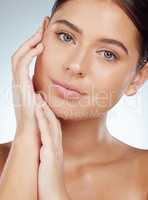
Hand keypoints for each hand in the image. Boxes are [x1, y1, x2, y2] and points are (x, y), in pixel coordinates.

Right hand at [11, 21, 43, 147]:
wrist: (35, 134)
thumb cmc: (43, 120)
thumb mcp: (46, 101)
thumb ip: (49, 92)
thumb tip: (60, 86)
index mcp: (25, 84)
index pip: (27, 59)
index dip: (35, 46)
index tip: (45, 36)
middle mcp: (19, 81)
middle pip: (21, 53)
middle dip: (32, 38)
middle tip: (42, 26)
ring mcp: (18, 83)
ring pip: (18, 55)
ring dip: (29, 42)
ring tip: (41, 32)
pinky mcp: (19, 86)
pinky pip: (21, 64)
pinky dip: (29, 54)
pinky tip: (40, 47)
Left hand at [35, 95, 69, 199]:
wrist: (54, 194)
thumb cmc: (49, 179)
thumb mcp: (49, 162)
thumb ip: (48, 152)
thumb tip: (43, 146)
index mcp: (56, 146)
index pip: (53, 126)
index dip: (49, 113)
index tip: (43, 103)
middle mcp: (57, 144)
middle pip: (53, 122)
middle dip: (47, 107)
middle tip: (41, 94)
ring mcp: (54, 148)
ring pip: (51, 125)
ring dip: (45, 111)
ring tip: (39, 98)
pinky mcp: (50, 154)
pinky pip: (46, 135)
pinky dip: (43, 122)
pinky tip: (38, 112)